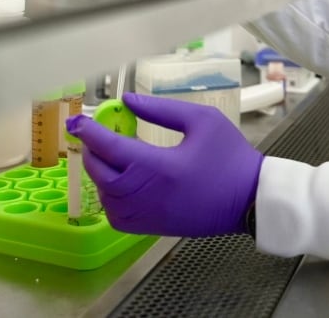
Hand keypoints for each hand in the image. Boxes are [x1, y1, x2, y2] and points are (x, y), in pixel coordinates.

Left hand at [66, 92, 262, 236]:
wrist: (251, 197)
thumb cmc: (230, 156)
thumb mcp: (202, 121)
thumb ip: (162, 109)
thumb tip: (127, 101)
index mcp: (160, 166)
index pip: (111, 148)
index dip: (90, 133)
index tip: (77, 121)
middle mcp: (148, 195)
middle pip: (102, 174)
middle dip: (93, 152)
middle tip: (94, 136)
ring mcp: (149, 215)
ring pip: (106, 198)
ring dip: (100, 176)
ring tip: (108, 158)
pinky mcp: (154, 227)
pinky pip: (118, 217)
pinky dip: (110, 200)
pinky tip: (119, 184)